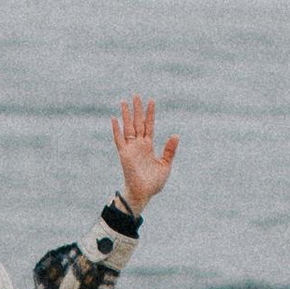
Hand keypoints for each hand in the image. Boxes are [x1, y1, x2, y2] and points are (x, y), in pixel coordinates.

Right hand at [111, 93, 178, 210]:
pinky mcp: (124, 154)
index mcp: (148, 146)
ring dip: (126, 115)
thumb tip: (175, 134)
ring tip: (124, 102)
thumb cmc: (154, 182)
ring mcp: (130, 148)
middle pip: (137, 122)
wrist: (144, 193)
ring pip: (128, 127)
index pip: (149, 125)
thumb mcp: (166, 164)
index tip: (151, 101)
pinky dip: (116, 129)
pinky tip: (114, 119)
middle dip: (137, 109)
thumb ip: (169, 150)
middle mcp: (139, 145)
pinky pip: (118, 139)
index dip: (150, 114)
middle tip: (136, 95)